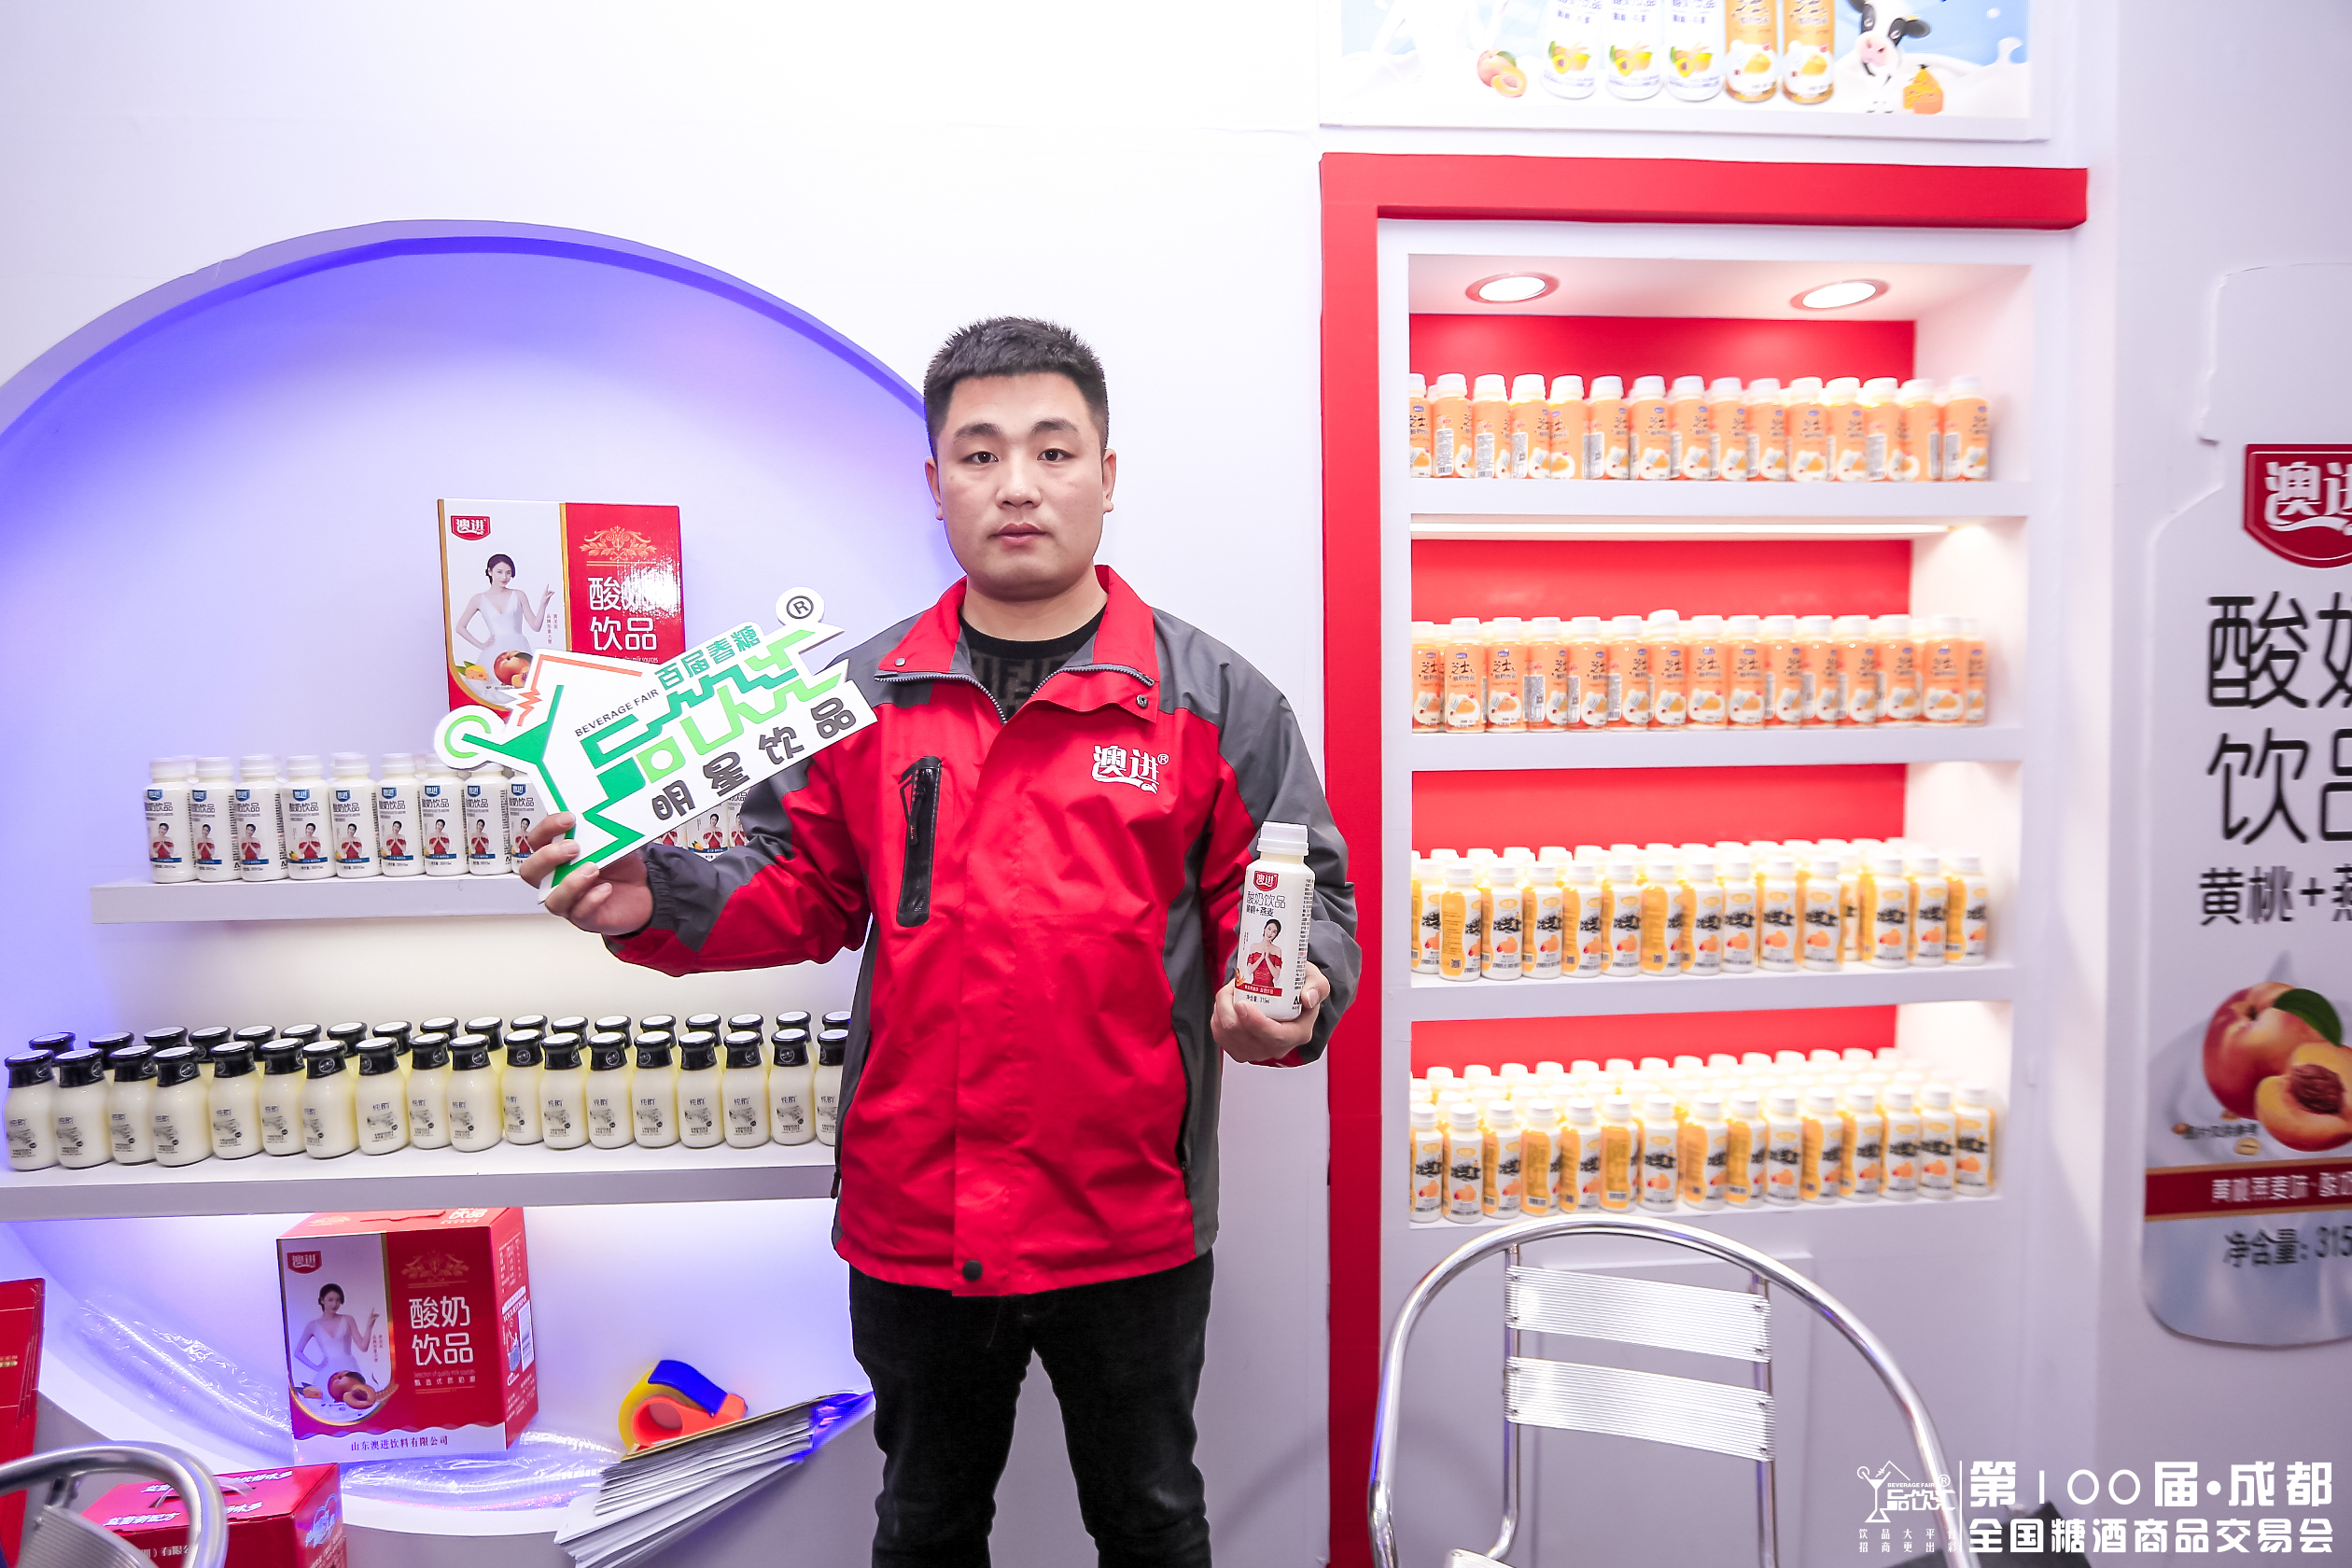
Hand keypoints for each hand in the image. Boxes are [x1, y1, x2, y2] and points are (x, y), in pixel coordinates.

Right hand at [518, 812, 654, 936]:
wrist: (645, 890)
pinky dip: (591, 900)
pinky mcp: (586, 917)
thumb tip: (599, 813)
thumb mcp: (612, 839)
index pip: (536, 841)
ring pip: (552, 900)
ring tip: (593, 869)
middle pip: (531, 872)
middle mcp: (556, 880)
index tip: (568, 819)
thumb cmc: (621, 865)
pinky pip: (580, 914)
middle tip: (573, 847)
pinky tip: (605, 889)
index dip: (546, 829)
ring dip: (570, 883)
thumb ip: (600, 829)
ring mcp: (569, 900)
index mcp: (556, 856)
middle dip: (548, 857)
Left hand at [1211, 961, 1329, 1063]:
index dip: (1256, 1023)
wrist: (1289, 994)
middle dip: (1231, 1011)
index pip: (1276, 1037)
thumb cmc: (1301, 987)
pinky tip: (1226, 1002)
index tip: (1242, 1004)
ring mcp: (1256, 1051)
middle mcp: (1277, 1047)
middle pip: (1246, 1039)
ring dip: (1223, 1009)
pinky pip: (1220, 1035)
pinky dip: (1218, 1015)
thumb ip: (1317, 987)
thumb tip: (1307, 998)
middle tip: (1233, 987)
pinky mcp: (1239, 1049)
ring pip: (1228, 1036)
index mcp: (1298, 1033)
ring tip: (1232, 990)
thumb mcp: (1316, 981)